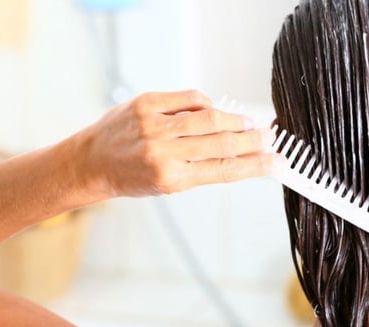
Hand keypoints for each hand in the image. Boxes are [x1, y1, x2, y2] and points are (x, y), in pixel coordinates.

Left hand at [77, 90, 274, 196]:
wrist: (92, 163)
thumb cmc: (131, 177)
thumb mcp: (168, 184)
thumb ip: (201, 169)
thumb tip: (239, 155)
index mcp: (172, 178)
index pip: (225, 170)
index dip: (256, 166)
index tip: (276, 163)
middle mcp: (164, 152)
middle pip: (223, 143)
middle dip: (252, 140)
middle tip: (269, 138)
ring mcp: (155, 126)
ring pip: (209, 117)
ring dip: (235, 120)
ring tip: (250, 123)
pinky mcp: (147, 104)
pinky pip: (189, 99)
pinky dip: (206, 104)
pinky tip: (214, 110)